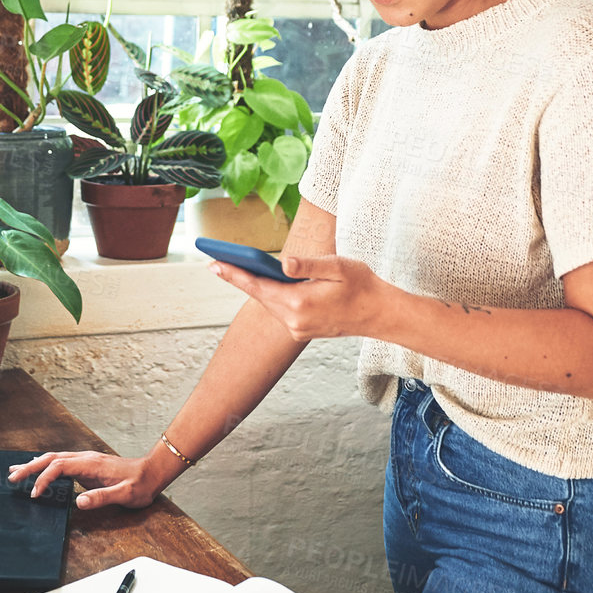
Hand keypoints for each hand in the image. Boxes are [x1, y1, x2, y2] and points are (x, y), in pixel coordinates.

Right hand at [7, 450, 161, 511]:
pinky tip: (39, 469)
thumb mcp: (124, 495)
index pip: (59, 467)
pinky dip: (46, 465)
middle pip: (51, 458)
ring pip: (54, 458)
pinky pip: (61, 462)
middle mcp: (85, 458)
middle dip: (30, 467)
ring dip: (35, 464)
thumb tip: (79, 502)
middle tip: (10, 476)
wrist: (152, 473)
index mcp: (90, 464)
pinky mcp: (87, 465)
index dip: (44, 479)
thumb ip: (102, 497)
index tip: (35, 493)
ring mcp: (85, 460)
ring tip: (16, 470)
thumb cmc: (140, 484)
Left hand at [206, 253, 392, 341]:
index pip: (258, 286)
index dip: (233, 273)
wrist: (380, 314)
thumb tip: (282, 262)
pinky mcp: (302, 331)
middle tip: (217, 261)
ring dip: (257, 287)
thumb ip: (308, 264)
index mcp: (300, 303)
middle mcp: (294, 320)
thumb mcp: (337, 266)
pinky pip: (280, 310)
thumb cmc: (362, 285)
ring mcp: (297, 329)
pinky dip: (272, 296)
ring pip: (269, 303)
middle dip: (240, 278)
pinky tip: (266, 283)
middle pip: (259, 295)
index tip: (213, 263)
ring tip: (237, 268)